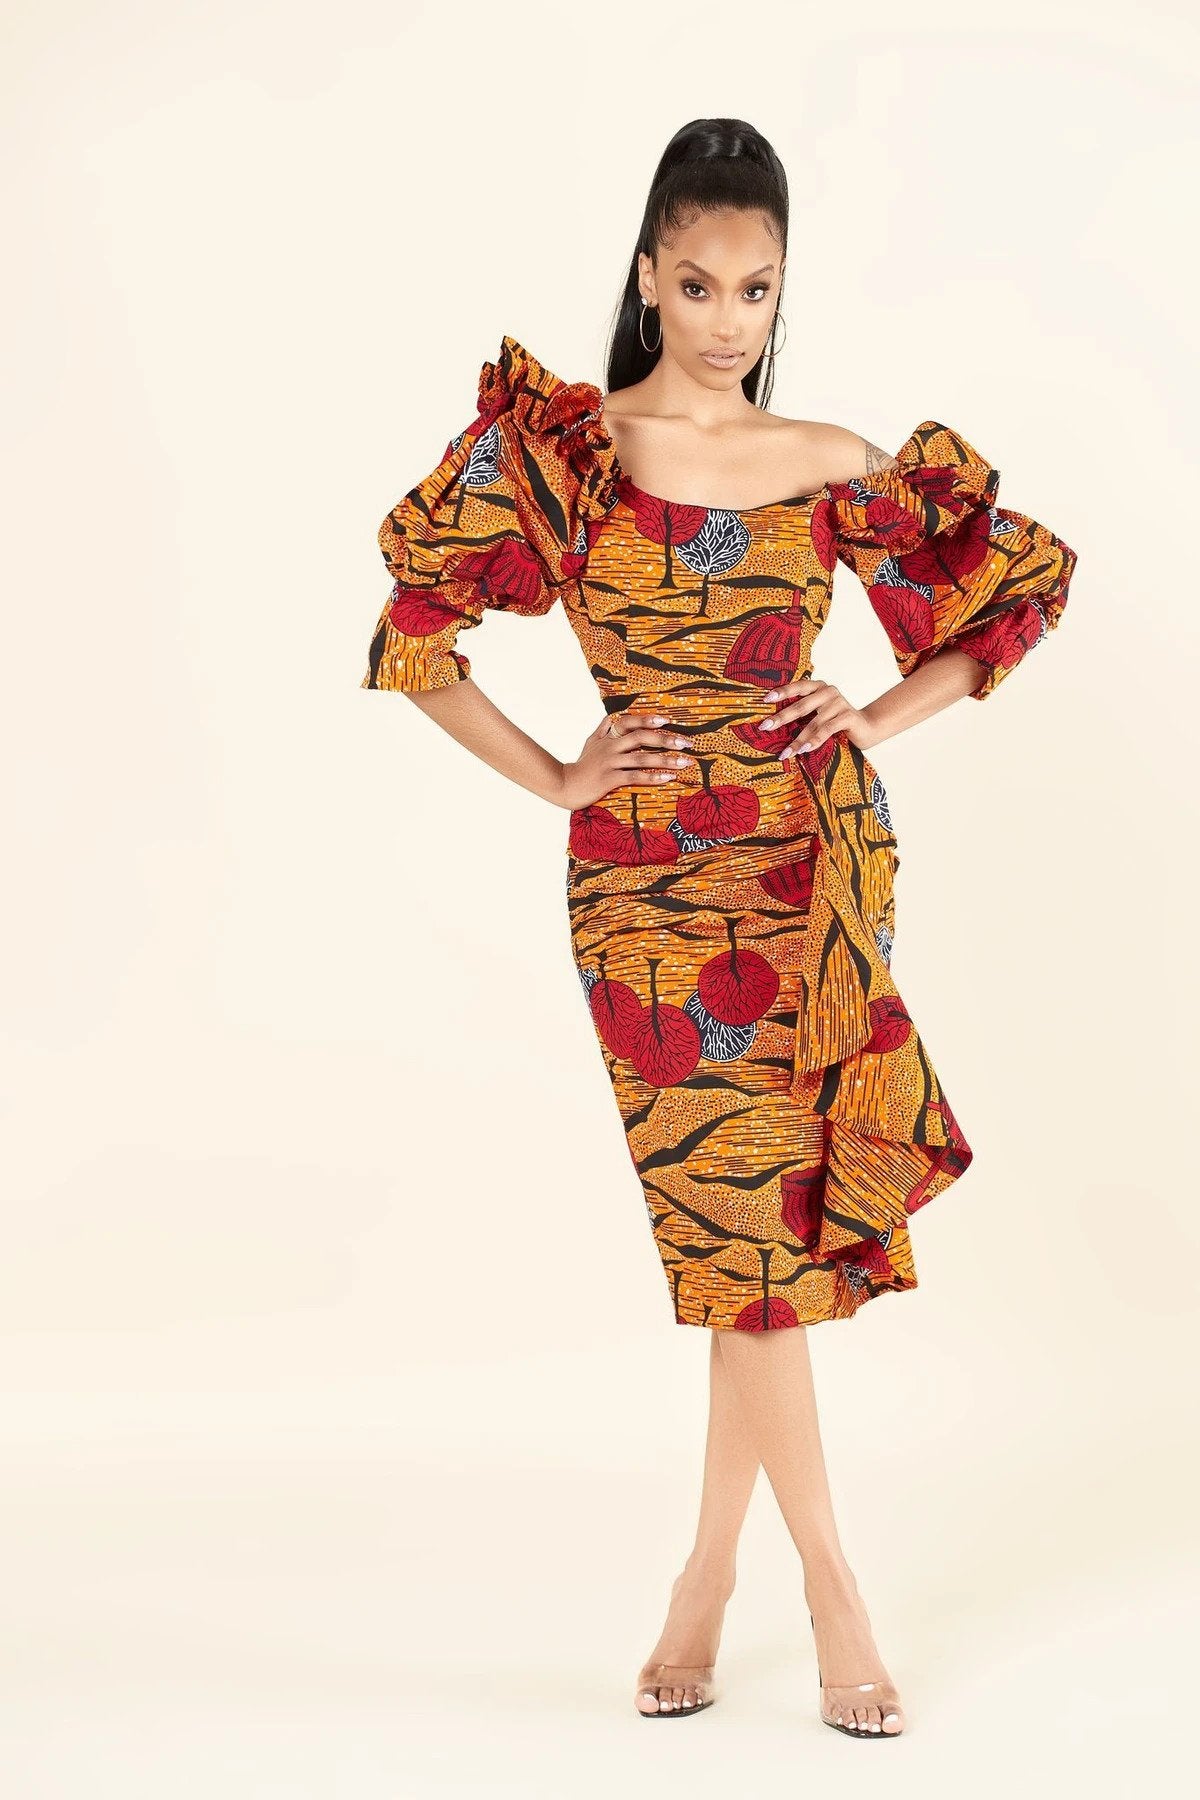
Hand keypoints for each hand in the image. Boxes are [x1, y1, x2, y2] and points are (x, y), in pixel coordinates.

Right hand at [551, 710, 696, 810]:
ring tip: (684, 762)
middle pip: (641, 737)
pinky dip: (653, 776)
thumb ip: (602, 730)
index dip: (648, 720)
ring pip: (642, 758)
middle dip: (666, 740)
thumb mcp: (590, 744)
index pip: (629, 722)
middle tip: (686, 743)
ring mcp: (610, 763)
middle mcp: (610, 747)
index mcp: (608, 738)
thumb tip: (609, 716)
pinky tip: (668, 778)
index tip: (667, 721)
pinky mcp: (609, 780)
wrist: (564, 786)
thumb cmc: (580, 766)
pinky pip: (635, 776)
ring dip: (666, 760)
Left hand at [758, 676, 879, 758]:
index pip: (797, 687)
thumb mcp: (819, 714)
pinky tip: (804, 750)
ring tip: (785, 753)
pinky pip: (827, 729)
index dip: (781, 692)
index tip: (765, 699)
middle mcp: (828, 691)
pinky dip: (815, 740)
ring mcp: (839, 702)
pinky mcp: (848, 716)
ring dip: (797, 740)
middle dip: (781, 718)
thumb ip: (804, 713)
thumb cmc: (837, 722)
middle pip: (801, 706)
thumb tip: (774, 724)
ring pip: (813, 723)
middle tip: (765, 727)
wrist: (867, 728)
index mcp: (818, 687)